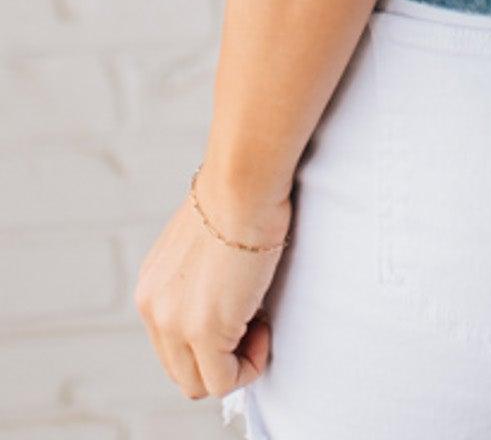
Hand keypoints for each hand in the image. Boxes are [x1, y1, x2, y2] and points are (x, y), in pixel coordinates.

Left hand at [135, 168, 292, 401]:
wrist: (243, 182)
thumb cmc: (239, 196)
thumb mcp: (204, 241)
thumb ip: (201, 276)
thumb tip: (228, 291)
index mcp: (152, 287)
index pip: (172, 343)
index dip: (210, 339)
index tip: (240, 311)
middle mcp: (153, 308)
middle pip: (181, 369)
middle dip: (220, 357)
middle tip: (253, 322)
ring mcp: (174, 323)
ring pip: (199, 382)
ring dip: (235, 365)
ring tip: (259, 324)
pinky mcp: (204, 331)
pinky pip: (223, 382)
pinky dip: (249, 367)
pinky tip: (264, 328)